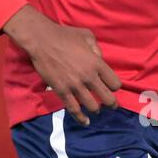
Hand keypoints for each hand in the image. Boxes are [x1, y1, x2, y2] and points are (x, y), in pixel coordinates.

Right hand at [3, 5, 120, 125]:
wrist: (42, 40)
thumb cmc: (64, 35)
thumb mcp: (87, 36)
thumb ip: (97, 49)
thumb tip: (100, 60)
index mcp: (97, 63)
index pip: (115, 83)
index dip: (115, 87)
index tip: (111, 87)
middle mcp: (89, 77)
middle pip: (108, 98)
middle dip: (111, 103)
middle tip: (111, 105)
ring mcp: (75, 85)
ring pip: (92, 106)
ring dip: (96, 109)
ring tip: (96, 109)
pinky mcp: (62, 91)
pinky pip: (74, 109)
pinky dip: (81, 118)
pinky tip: (85, 122)